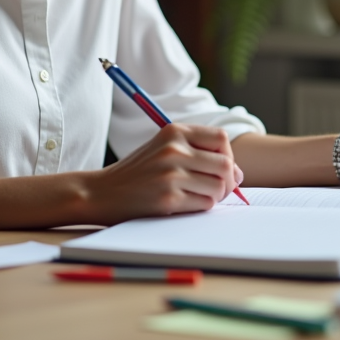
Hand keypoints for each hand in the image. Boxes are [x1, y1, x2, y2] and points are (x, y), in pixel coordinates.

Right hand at [79, 124, 242, 224]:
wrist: (100, 193)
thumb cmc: (137, 173)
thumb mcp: (164, 150)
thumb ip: (198, 154)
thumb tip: (239, 174)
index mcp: (174, 132)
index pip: (221, 139)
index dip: (227, 156)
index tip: (219, 169)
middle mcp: (173, 149)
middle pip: (226, 164)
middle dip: (228, 181)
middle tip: (218, 190)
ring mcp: (170, 174)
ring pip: (219, 187)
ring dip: (215, 197)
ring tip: (198, 197)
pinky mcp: (168, 199)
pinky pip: (205, 204)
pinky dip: (202, 207)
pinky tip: (186, 205)